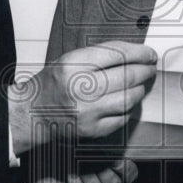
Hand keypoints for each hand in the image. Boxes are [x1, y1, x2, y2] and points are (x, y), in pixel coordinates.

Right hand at [9, 40, 155, 154]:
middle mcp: (80, 88)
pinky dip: (129, 108)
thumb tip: (136, 54)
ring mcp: (87, 112)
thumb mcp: (70, 60)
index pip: (117, 54)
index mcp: (73, 65)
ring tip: (140, 85)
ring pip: (129, 98)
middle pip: (127, 76)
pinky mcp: (92, 130)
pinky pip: (123, 117)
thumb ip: (100, 56)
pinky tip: (126, 102)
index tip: (149, 54)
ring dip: (140, 89)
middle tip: (150, 68)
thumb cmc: (53, 84)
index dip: (139, 52)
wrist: (32, 113)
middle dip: (145, 70)